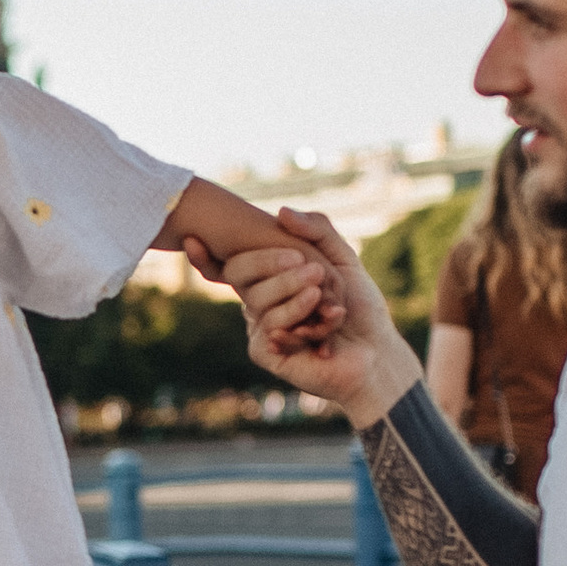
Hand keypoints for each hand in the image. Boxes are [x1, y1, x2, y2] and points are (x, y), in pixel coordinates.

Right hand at [217, 212, 414, 423]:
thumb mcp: (341, 258)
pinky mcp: (265, 353)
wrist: (375, 351)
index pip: (230, 262)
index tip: (191, 239)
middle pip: (241, 275)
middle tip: (315, 271)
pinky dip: (303, 325)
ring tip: (325, 299)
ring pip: (258, 302)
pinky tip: (326, 330)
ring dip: (297, 298)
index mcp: (269, 277)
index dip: (204, 255)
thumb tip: (280, 211)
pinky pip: (271, 329)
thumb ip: (316, 229)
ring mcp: (258, 326)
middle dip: (275, 266)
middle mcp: (258, 300)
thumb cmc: (359, 306)